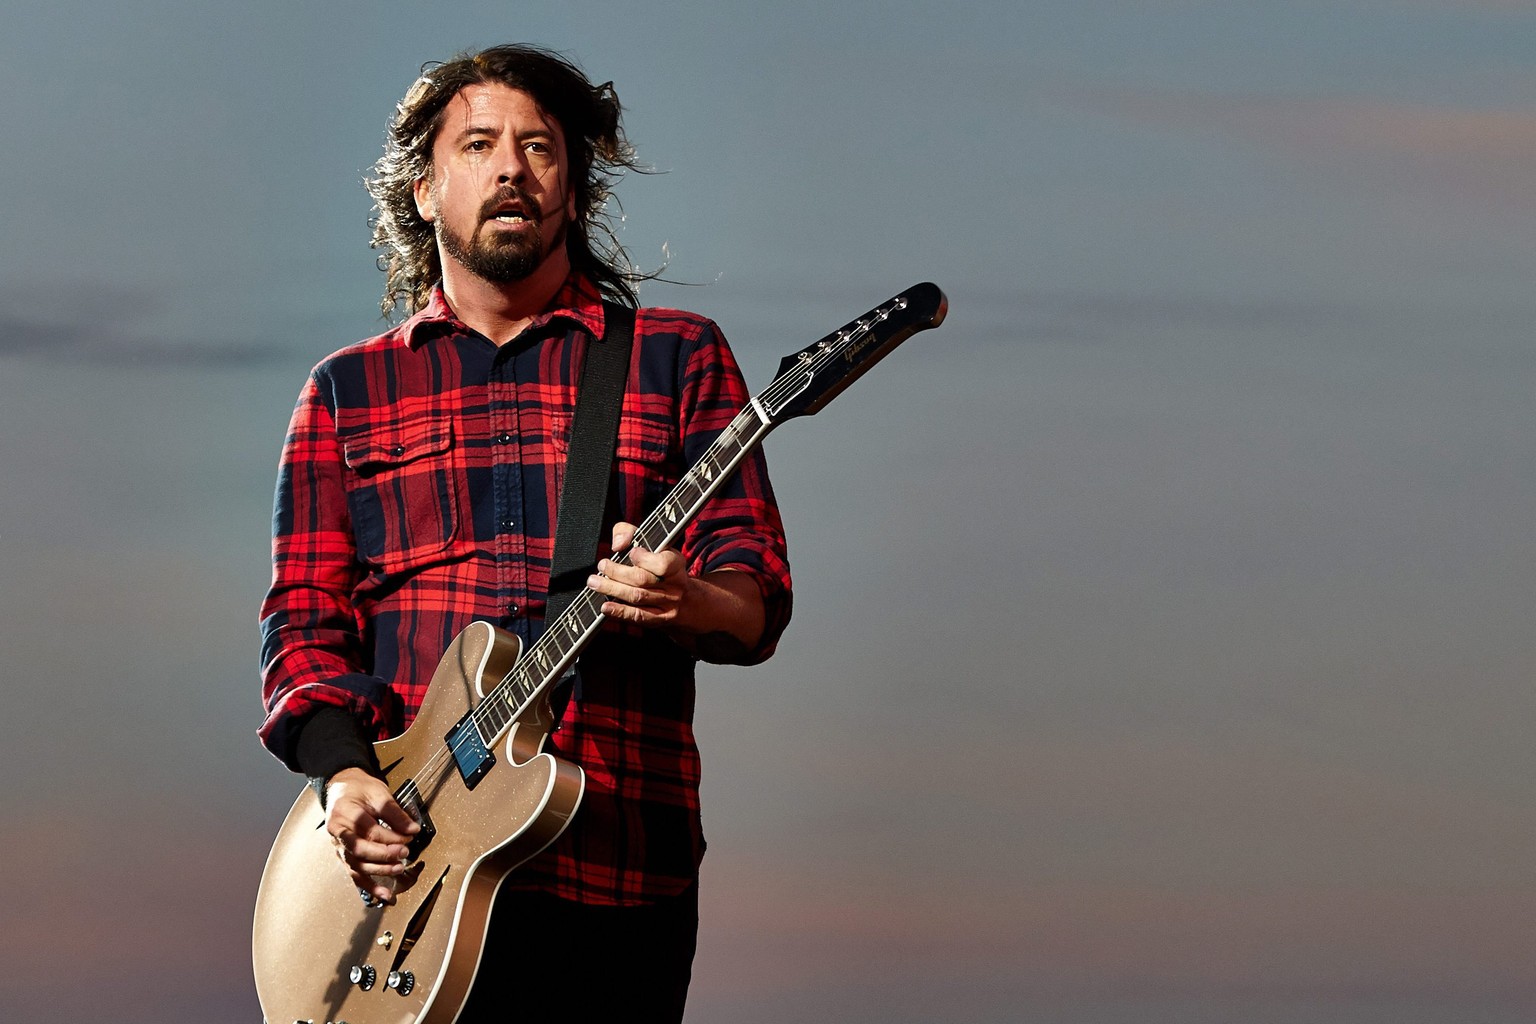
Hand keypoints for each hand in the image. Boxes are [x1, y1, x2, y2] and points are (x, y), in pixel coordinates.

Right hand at [323, 766, 419, 904]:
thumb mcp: (378, 792)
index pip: (370, 830)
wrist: (342, 787)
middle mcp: (338, 832)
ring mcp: (339, 846)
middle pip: (361, 849)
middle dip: (385, 854)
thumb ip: (395, 812)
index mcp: (345, 814)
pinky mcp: (344, 855)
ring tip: (398, 870)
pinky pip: (355, 874)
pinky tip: (383, 894)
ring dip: (379, 870)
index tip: (410, 835)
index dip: (392, 836)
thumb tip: (412, 828)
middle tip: (404, 853)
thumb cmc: (358, 789)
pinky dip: (369, 886)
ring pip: (357, 865)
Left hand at [587, 522, 764, 650]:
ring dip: (612, 589)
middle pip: (642, 580)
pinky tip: (606, 607)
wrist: (688, 601)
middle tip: (602, 566)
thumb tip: (618, 543)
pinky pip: (639, 616)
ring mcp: (668, 604)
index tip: (631, 551)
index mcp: (676, 563)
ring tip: (595, 582)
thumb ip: (632, 533)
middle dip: (617, 572)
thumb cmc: (664, 568)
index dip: (644, 558)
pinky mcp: (660, 620)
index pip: (662, 563)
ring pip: (637, 597)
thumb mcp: (656, 545)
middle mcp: (674, 585)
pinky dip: (620, 612)